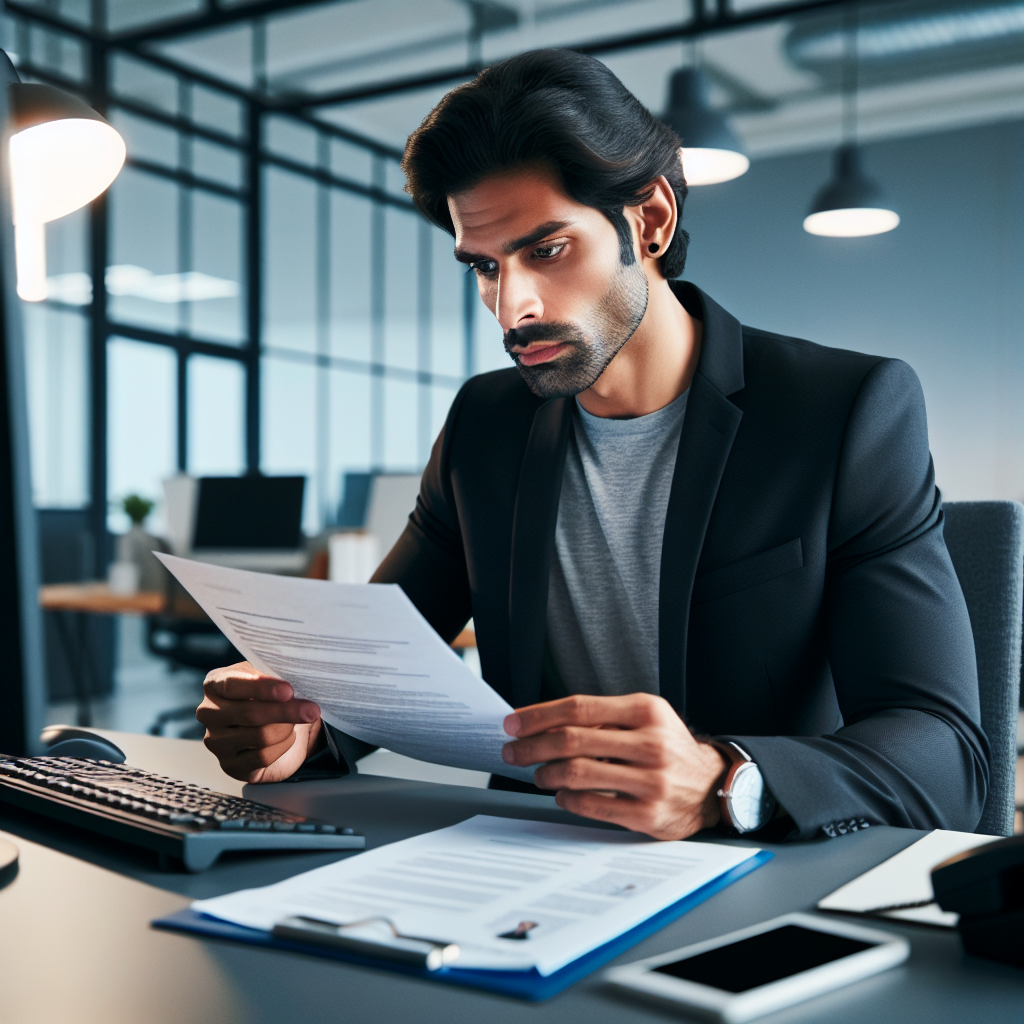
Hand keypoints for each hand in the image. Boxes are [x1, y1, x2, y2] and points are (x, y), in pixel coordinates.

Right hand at [196, 662, 322, 782]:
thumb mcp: (270, 678)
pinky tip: (288, 737)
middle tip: (312, 710)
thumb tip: (293, 673)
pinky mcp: (230, 765)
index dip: (262, 688)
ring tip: (296, 721)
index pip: (232, 685)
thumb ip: (274, 674)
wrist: (276, 728)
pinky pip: (263, 757)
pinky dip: (284, 746)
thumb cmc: (271, 697)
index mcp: (215, 684)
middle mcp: (209, 713)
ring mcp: (216, 741)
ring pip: (260, 736)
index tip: (289, 690)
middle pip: (249, 713)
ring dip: (287, 728)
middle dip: (286, 711)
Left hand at [501, 693, 727, 839]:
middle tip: (513, 751)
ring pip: (579, 772)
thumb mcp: (645, 718)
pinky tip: (562, 794)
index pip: (579, 708)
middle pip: (573, 740)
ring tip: (537, 774)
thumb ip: (602, 718)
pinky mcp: (650, 814)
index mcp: (645, 711)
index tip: (513, 724)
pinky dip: (568, 799)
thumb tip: (543, 723)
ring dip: (546, 773)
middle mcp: (651, 743)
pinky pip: (593, 805)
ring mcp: (652, 781)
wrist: (712, 784)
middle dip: (533, 746)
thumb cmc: (667, 747)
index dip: (539, 716)